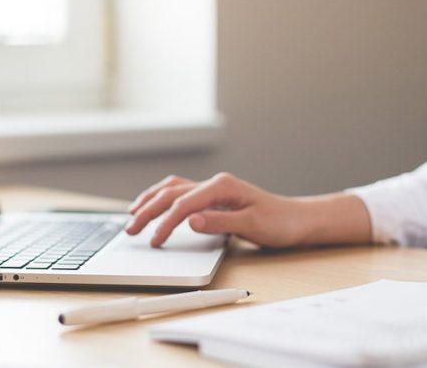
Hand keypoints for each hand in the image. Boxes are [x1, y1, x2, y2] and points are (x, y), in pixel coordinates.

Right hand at [125, 173, 301, 246]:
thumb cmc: (278, 222)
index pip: (184, 204)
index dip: (165, 223)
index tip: (154, 241)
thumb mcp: (252, 225)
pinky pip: (180, 193)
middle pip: (171, 193)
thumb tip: (190, 220)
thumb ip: (220, 222)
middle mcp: (214, 184)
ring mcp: (212, 189)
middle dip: (147, 210)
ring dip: (150, 200)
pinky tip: (154, 206)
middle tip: (130, 230)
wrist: (296, 220)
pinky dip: (162, 199)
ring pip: (172, 189)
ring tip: (132, 214)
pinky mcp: (213, 197)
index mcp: (222, 187)